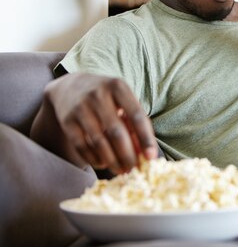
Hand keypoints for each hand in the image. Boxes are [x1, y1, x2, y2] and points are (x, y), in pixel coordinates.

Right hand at [40, 72, 157, 173]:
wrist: (70, 86)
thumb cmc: (106, 97)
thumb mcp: (122, 100)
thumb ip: (134, 123)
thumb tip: (145, 154)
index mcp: (118, 87)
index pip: (137, 115)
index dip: (145, 138)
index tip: (151, 157)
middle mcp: (98, 95)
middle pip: (117, 132)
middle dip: (127, 155)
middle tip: (134, 169)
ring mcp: (80, 108)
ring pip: (99, 142)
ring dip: (112, 161)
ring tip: (121, 170)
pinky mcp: (67, 121)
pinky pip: (82, 146)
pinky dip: (94, 158)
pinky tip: (103, 164)